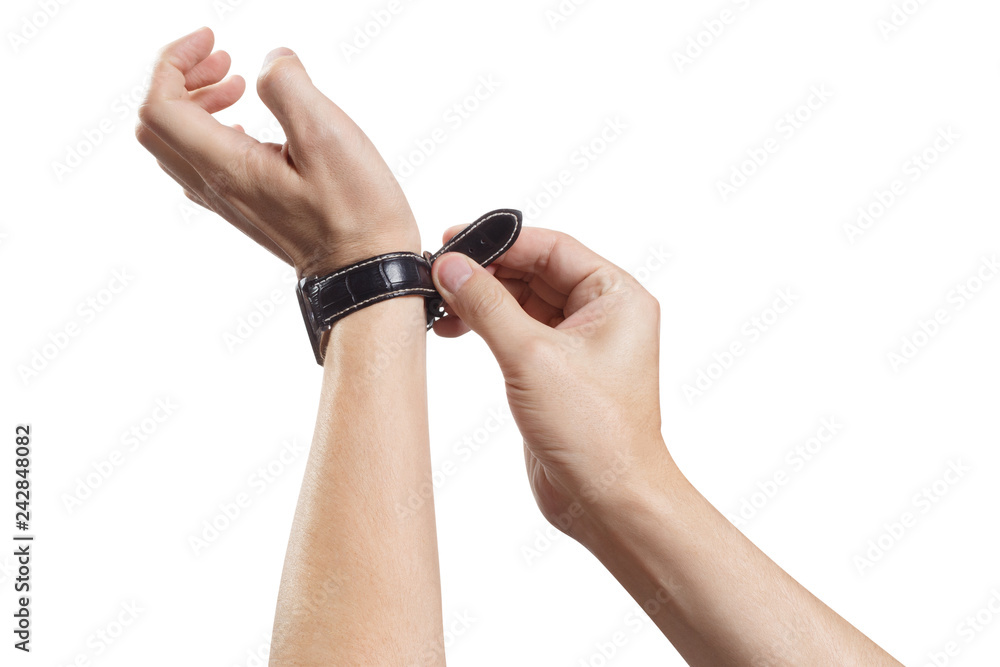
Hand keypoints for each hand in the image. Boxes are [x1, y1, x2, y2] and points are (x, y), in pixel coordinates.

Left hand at [135, 27, 418, 276]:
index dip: (174, 61)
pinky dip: (210, 131)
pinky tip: (247, 126)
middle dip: (180, 78)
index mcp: (226, 166)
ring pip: (176, 144)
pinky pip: (201, 165)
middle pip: (157, 124)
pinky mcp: (247, 210)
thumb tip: (270, 63)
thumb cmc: (356, 213)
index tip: (214, 41)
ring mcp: (229, 203)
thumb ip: (287, 86)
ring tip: (238, 85)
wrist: (365, 274)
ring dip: (195, 103)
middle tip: (225, 61)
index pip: (159, 104)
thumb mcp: (328, 135)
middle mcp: (217, 187)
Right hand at [430, 227, 670, 540]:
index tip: (453, 242)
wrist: (606, 500)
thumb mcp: (531, 357)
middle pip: (534, 272)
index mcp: (616, 297)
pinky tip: (456, 328)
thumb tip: (451, 266)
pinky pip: (517, 332)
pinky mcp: (556, 371)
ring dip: (481, 301)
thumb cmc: (594, 432)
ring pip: (522, 302)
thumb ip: (488, 305)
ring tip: (439, 306)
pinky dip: (487, 327)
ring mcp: (579, 344)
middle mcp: (602, 314)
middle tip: (438, 274)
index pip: (551, 248)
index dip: (500, 242)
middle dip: (486, 273)